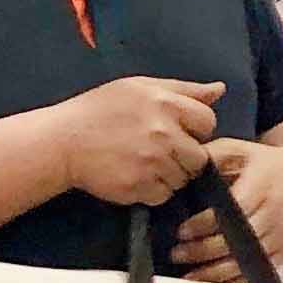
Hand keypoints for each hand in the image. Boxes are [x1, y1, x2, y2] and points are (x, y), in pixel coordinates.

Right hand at [59, 76, 218, 206]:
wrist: (62, 141)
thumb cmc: (100, 110)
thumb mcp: (140, 87)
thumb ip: (184, 90)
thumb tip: (220, 90)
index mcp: (166, 103)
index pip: (208, 121)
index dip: (195, 129)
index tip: (177, 130)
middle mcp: (163, 132)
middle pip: (200, 156)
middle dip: (186, 156)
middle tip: (160, 151)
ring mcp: (152, 162)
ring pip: (184, 178)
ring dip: (170, 174)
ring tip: (143, 162)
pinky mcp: (140, 186)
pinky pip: (164, 195)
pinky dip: (154, 190)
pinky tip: (135, 176)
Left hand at [175, 136, 282, 282]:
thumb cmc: (266, 164)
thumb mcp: (239, 149)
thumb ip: (210, 155)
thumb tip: (179, 166)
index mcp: (263, 185)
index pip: (233, 210)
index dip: (205, 224)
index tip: (181, 231)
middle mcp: (275, 212)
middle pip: (240, 240)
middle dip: (204, 251)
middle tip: (177, 253)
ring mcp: (282, 234)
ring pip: (249, 260)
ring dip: (217, 271)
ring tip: (190, 274)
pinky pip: (260, 270)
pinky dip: (237, 280)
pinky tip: (215, 281)